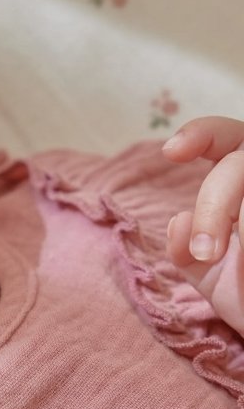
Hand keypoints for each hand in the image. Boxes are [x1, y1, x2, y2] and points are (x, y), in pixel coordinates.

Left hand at [163, 116, 243, 335]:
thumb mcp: (210, 274)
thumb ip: (184, 249)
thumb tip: (179, 224)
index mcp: (242, 183)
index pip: (226, 139)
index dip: (202, 134)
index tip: (172, 152)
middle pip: (240, 165)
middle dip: (214, 205)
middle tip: (204, 251)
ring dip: (236, 220)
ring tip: (233, 265)